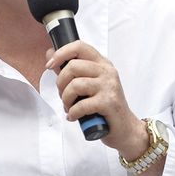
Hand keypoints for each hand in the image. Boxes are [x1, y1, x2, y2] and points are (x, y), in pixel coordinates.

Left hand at [46, 42, 147, 159]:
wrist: (125, 128)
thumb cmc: (104, 106)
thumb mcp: (87, 84)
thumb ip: (68, 70)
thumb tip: (49, 53)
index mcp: (102, 64)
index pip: (80, 46)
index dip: (61, 53)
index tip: (49, 65)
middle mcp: (107, 71)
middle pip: (73, 66)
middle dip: (60, 83)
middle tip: (63, 96)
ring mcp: (109, 86)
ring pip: (75, 85)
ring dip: (66, 99)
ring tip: (69, 107)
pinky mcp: (109, 102)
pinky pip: (81, 105)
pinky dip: (73, 113)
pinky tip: (74, 116)